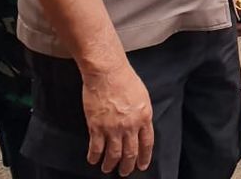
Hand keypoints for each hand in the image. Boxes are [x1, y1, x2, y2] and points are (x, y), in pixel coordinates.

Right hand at [81, 60, 153, 176]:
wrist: (107, 73)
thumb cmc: (125, 79)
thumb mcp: (142, 97)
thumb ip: (142, 114)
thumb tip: (140, 127)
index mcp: (144, 117)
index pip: (147, 143)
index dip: (144, 157)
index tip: (142, 165)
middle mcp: (130, 126)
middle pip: (130, 153)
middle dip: (127, 166)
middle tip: (124, 172)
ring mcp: (113, 128)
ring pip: (113, 154)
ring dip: (110, 165)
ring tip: (108, 169)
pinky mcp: (96, 126)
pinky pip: (96, 148)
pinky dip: (94, 156)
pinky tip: (93, 160)